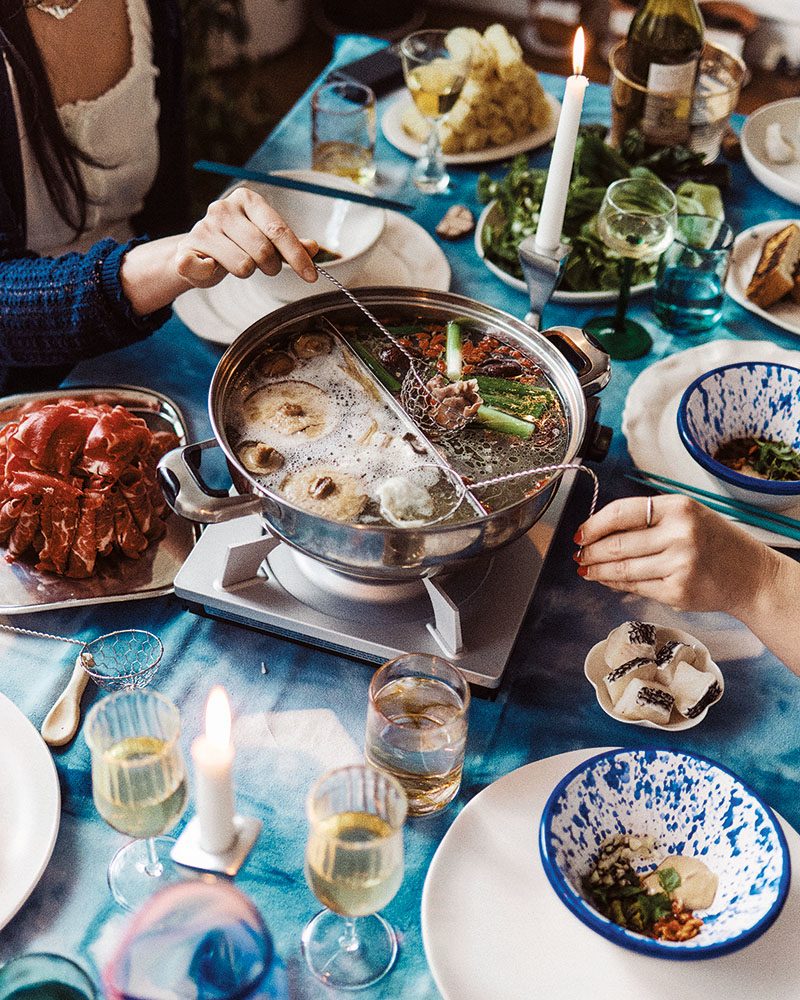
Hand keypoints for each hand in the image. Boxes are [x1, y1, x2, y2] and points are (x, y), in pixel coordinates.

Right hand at [173, 186, 318, 288]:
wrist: (196, 251)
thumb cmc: (236, 243)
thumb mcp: (265, 239)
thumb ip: (289, 244)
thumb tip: (314, 248)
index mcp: (247, 200)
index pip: (278, 230)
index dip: (297, 256)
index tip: (311, 276)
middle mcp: (223, 209)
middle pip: (263, 250)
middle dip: (270, 266)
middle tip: (264, 266)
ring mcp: (203, 228)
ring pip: (243, 266)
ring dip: (245, 272)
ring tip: (236, 262)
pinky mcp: (186, 250)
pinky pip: (208, 270)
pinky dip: (212, 274)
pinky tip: (210, 265)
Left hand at [574, 494, 772, 616]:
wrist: (749, 574)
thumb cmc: (714, 542)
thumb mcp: (686, 517)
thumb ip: (647, 521)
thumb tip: (599, 532)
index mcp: (678, 508)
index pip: (622, 513)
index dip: (594, 524)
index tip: (580, 533)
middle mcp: (679, 534)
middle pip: (618, 544)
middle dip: (591, 551)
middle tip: (579, 554)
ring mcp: (679, 565)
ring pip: (623, 569)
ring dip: (598, 571)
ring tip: (586, 569)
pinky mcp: (677, 591)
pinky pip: (636, 587)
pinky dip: (616, 585)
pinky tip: (608, 581)